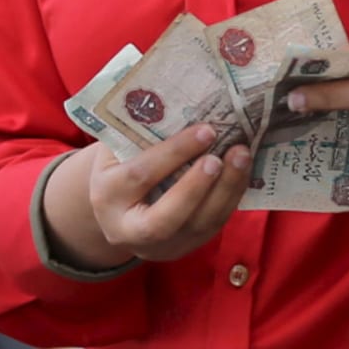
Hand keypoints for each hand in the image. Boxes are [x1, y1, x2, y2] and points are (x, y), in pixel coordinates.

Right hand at [41, 125, 252, 268]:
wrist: (117, 212)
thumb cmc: (119, 166)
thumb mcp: (115, 149)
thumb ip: (137, 133)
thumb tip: (177, 100)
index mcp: (107, 196)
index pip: (140, 175)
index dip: (174, 153)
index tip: (205, 130)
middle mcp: (129, 229)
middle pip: (166, 217)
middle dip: (197, 186)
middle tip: (221, 155)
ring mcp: (160, 246)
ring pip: (197, 225)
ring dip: (225, 190)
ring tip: (242, 157)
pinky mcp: (185, 248)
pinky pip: (213, 227)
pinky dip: (230, 198)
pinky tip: (241, 173)